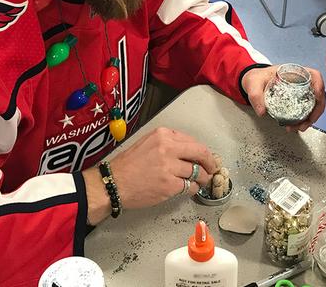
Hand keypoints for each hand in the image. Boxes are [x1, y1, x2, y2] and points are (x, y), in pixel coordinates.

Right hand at [85, 127, 216, 223]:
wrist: (112, 184)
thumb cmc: (127, 166)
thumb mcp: (146, 143)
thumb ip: (167, 144)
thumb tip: (189, 151)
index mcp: (162, 135)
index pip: (192, 141)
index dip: (202, 151)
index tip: (205, 157)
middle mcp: (167, 148)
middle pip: (200, 153)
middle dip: (210, 162)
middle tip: (213, 168)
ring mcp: (169, 167)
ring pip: (197, 172)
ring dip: (202, 178)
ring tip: (200, 182)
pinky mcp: (169, 185)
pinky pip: (190, 186)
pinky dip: (192, 189)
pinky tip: (188, 189)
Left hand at [242, 65, 325, 131]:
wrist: (254, 83)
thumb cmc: (257, 78)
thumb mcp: (253, 83)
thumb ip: (255, 95)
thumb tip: (262, 112)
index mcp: (294, 72)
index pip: (314, 75)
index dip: (319, 85)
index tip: (318, 96)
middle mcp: (301, 82)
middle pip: (318, 94)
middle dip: (316, 110)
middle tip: (308, 121)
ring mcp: (301, 92)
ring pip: (314, 105)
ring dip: (310, 118)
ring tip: (299, 128)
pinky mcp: (298, 102)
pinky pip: (307, 111)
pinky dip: (305, 120)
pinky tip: (296, 126)